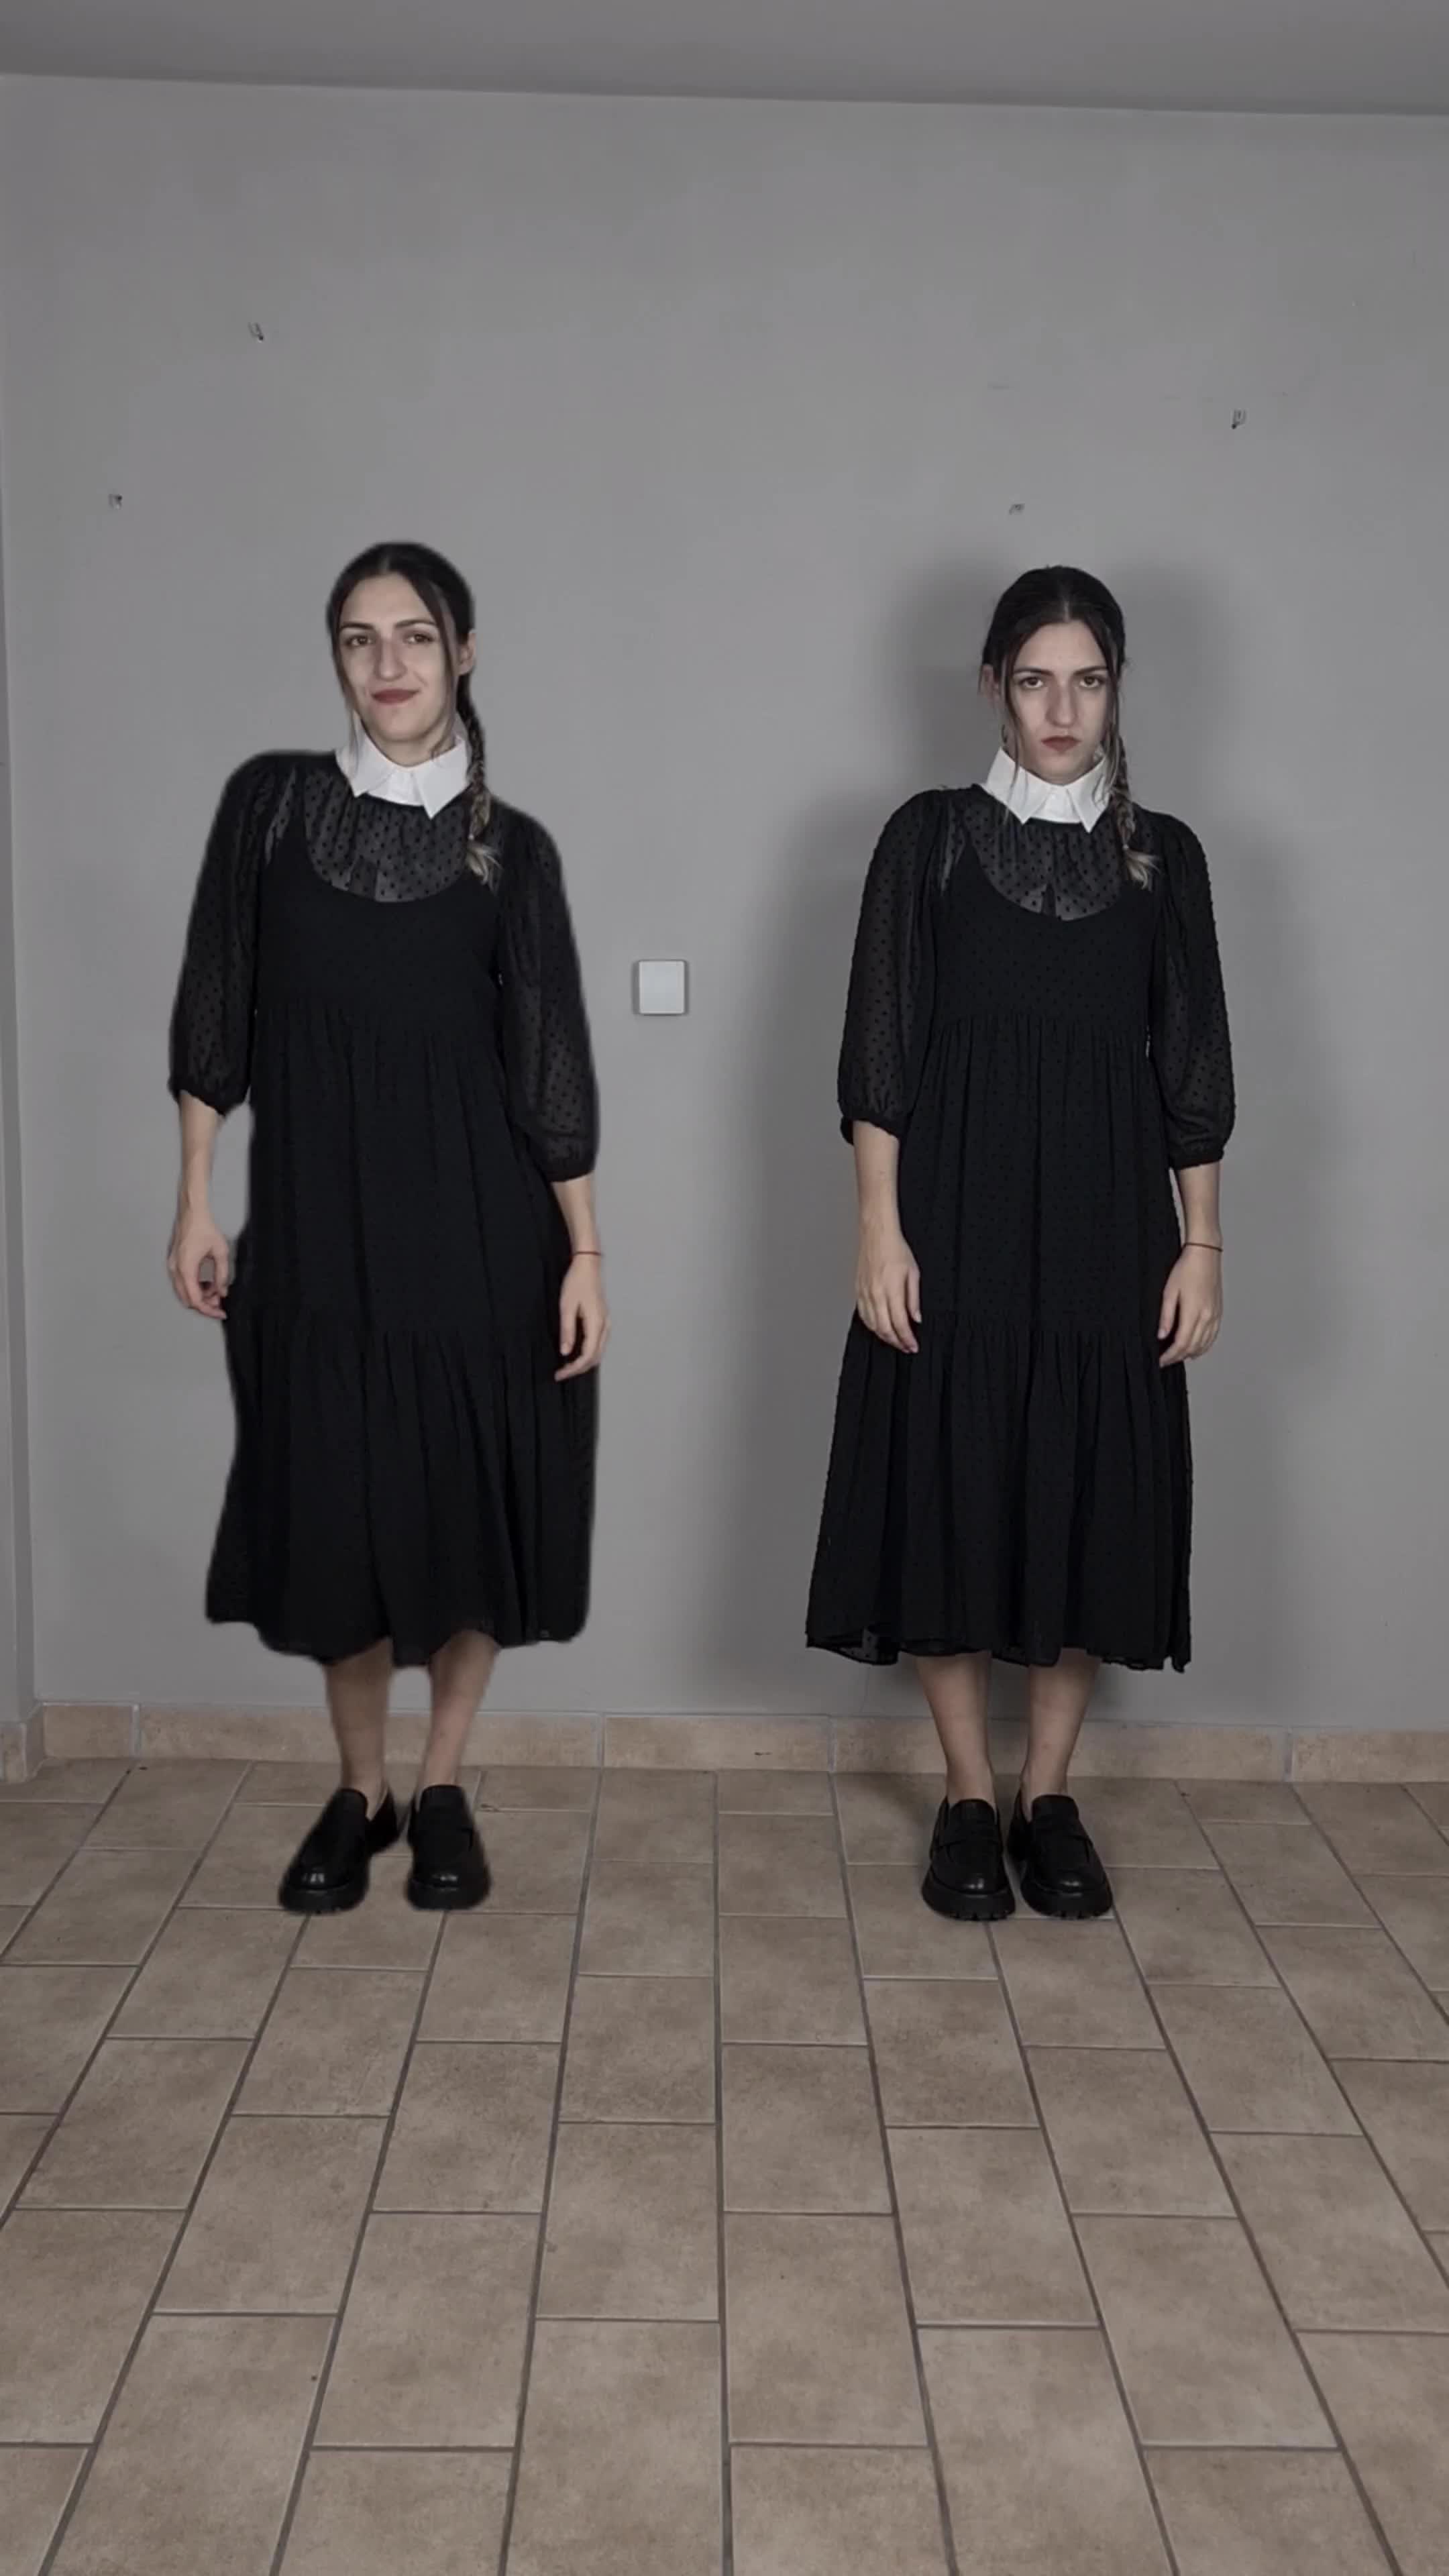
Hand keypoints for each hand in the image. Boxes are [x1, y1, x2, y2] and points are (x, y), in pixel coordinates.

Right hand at [168, 1201, 229, 1319]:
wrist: (192, 1213)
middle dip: (204, 1303)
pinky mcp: (174, 1263)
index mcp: (186, 1269)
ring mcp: (173, 1266)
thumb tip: (222, 1291)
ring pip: (184, 1292)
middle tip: (219, 1301)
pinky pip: (182, 1283)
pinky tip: (207, 1282)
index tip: (220, 1312)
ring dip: (199, 1295)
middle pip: (188, 1299)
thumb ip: (222, 1274)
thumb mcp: (221, 1252)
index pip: (195, 1300)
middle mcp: (176, 1270)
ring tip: (215, 1290)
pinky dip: (194, 1287)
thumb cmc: (204, 1228)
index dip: (209, 1310)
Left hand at [557, 1255, 608, 1380]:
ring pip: (598, 1352)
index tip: (560, 1374)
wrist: (588, 1266)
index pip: (587, 1356)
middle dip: (579, 1369)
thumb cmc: (576, 1283)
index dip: (574, 1368)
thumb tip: (566, 1352)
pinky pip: (598, 1343)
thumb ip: (567, 1331)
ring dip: (584, 1362)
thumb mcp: (567, 1307)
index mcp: (596, 1324)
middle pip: (595, 1357)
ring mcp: (606, 1323)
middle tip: (561, 1373)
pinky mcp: (603, 1320)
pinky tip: (577, 1352)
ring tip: (567, 1366)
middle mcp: (604, 1326)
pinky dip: (588, 1353)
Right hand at [856, 1220, 921, 1353]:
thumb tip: (916, 1318)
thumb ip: (913, 1299)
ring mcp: (864, 1293)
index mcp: (891, 1290)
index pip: (899, 1323)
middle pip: (884, 1329)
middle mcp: (876, 1294)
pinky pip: (863, 1315)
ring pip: (872, 1325)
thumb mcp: (913, 1273)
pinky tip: (879, 1327)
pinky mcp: (858, 1291)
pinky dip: (872, 1326)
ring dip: (884, 1336)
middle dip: (896, 1342)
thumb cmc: (895, 1249)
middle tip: (905, 1347)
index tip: (912, 1346)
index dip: (906, 1339)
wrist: (876, 1235)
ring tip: (894, 1340)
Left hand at [1158, 1243, 1221, 1366]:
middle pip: (1193, 1347)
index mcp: (1194, 1312)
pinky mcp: (1218, 1312)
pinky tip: (1196, 1348)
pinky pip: (1213, 1336)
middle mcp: (1207, 1317)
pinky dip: (1204, 1346)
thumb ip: (1166, 1316)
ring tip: (1178, 1356)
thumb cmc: (1187, 1268)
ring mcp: (1215, 1315)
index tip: (1161, 1360)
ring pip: (1205, 1344)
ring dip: (1191, 1353)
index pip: (1182, 1343)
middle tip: (1166, 1360)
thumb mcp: (1169, 1291)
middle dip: (1178, 1356)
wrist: (1205, 1254)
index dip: (1171, 1355)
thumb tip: (1161, 1335)